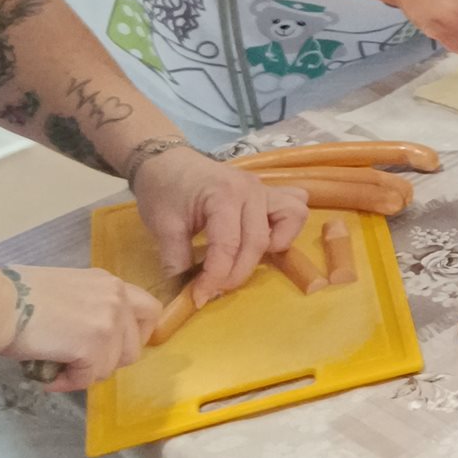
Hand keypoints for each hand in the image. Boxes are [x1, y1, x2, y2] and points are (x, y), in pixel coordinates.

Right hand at [0, 264, 158, 390]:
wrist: (1, 304)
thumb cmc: (20, 295)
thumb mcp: (70, 290)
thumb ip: (92, 307)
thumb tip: (92, 334)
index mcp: (111, 283)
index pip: (149, 311)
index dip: (136, 335)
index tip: (115, 346)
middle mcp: (117, 299)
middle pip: (136, 346)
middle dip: (111, 361)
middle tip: (85, 363)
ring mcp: (109, 323)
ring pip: (112, 366)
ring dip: (87, 373)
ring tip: (60, 368)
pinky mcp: (95, 347)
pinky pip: (89, 378)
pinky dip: (69, 383)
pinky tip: (50, 376)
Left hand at [129, 145, 307, 298]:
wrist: (165, 160)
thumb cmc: (163, 189)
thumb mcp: (162, 226)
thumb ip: (177, 261)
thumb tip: (186, 297)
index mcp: (223, 195)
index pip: (228, 246)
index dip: (215, 278)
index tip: (199, 297)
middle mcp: (251, 190)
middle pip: (258, 242)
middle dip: (237, 273)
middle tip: (214, 287)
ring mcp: (264, 189)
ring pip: (292, 218)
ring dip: (275, 245)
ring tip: (247, 256)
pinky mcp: (268, 192)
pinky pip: (294, 207)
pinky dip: (286, 227)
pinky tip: (264, 238)